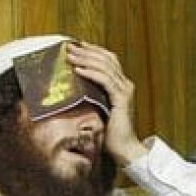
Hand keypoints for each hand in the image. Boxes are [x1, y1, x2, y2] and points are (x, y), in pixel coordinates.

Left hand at [66, 41, 146, 164]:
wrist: (125, 149)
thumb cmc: (111, 134)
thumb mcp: (99, 110)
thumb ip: (92, 97)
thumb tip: (74, 88)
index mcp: (122, 85)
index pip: (109, 60)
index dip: (93, 50)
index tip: (77, 45)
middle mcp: (126, 85)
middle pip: (106, 59)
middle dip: (86, 51)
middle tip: (69, 47)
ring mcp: (125, 91)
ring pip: (105, 67)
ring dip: (85, 59)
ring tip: (70, 56)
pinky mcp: (121, 99)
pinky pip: (105, 81)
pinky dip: (91, 73)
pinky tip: (78, 70)